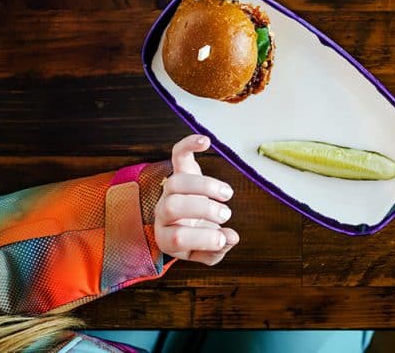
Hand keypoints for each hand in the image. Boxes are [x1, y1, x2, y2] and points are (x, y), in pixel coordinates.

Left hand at [154, 134, 239, 265]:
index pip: (177, 237)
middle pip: (172, 206)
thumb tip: (231, 237)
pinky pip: (179, 154)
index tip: (223, 239)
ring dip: (205, 186)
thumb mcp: (207, 253)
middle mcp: (163, 213)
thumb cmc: (198, 239)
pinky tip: (206, 141)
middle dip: (203, 209)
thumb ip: (218, 250)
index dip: (202, 238)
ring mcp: (169, 190)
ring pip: (177, 182)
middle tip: (225, 214)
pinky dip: (190, 144)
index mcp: (166, 237)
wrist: (186, 223)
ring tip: (227, 194)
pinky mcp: (180, 171)